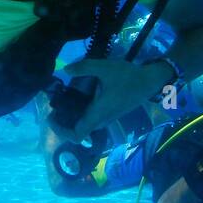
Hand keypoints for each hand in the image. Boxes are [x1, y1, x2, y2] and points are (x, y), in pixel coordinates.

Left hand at [50, 58, 173, 139]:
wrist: (150, 81)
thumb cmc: (128, 77)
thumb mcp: (104, 68)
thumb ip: (84, 67)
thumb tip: (65, 69)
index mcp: (98, 114)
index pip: (77, 135)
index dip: (61, 131)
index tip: (52, 117)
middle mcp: (101, 120)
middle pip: (78, 131)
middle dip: (63, 122)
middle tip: (54, 106)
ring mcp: (107, 118)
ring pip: (84, 125)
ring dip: (72, 117)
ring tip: (63, 100)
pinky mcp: (110, 113)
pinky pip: (91, 118)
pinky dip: (80, 112)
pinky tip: (78, 96)